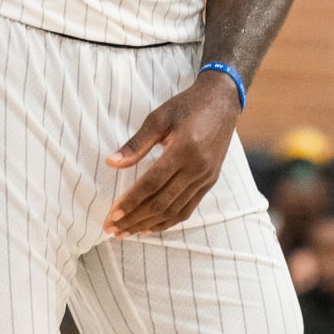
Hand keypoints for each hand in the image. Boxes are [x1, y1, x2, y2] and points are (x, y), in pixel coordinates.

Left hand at [103, 73, 240, 237]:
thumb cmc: (187, 106)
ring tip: (126, 232)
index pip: (152, 183)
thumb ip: (136, 144)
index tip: (112, 214)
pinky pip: (188, 208)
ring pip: (174, 210)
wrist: (222, 100)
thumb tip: (111, 163)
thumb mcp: (159, 118)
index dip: (131, 201)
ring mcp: (206, 177)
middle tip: (112, 229)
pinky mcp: (210, 181)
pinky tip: (150, 227)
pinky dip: (168, 221)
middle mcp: (197, 168)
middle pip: (161, 202)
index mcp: (184, 149)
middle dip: (134, 219)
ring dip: (148, 224)